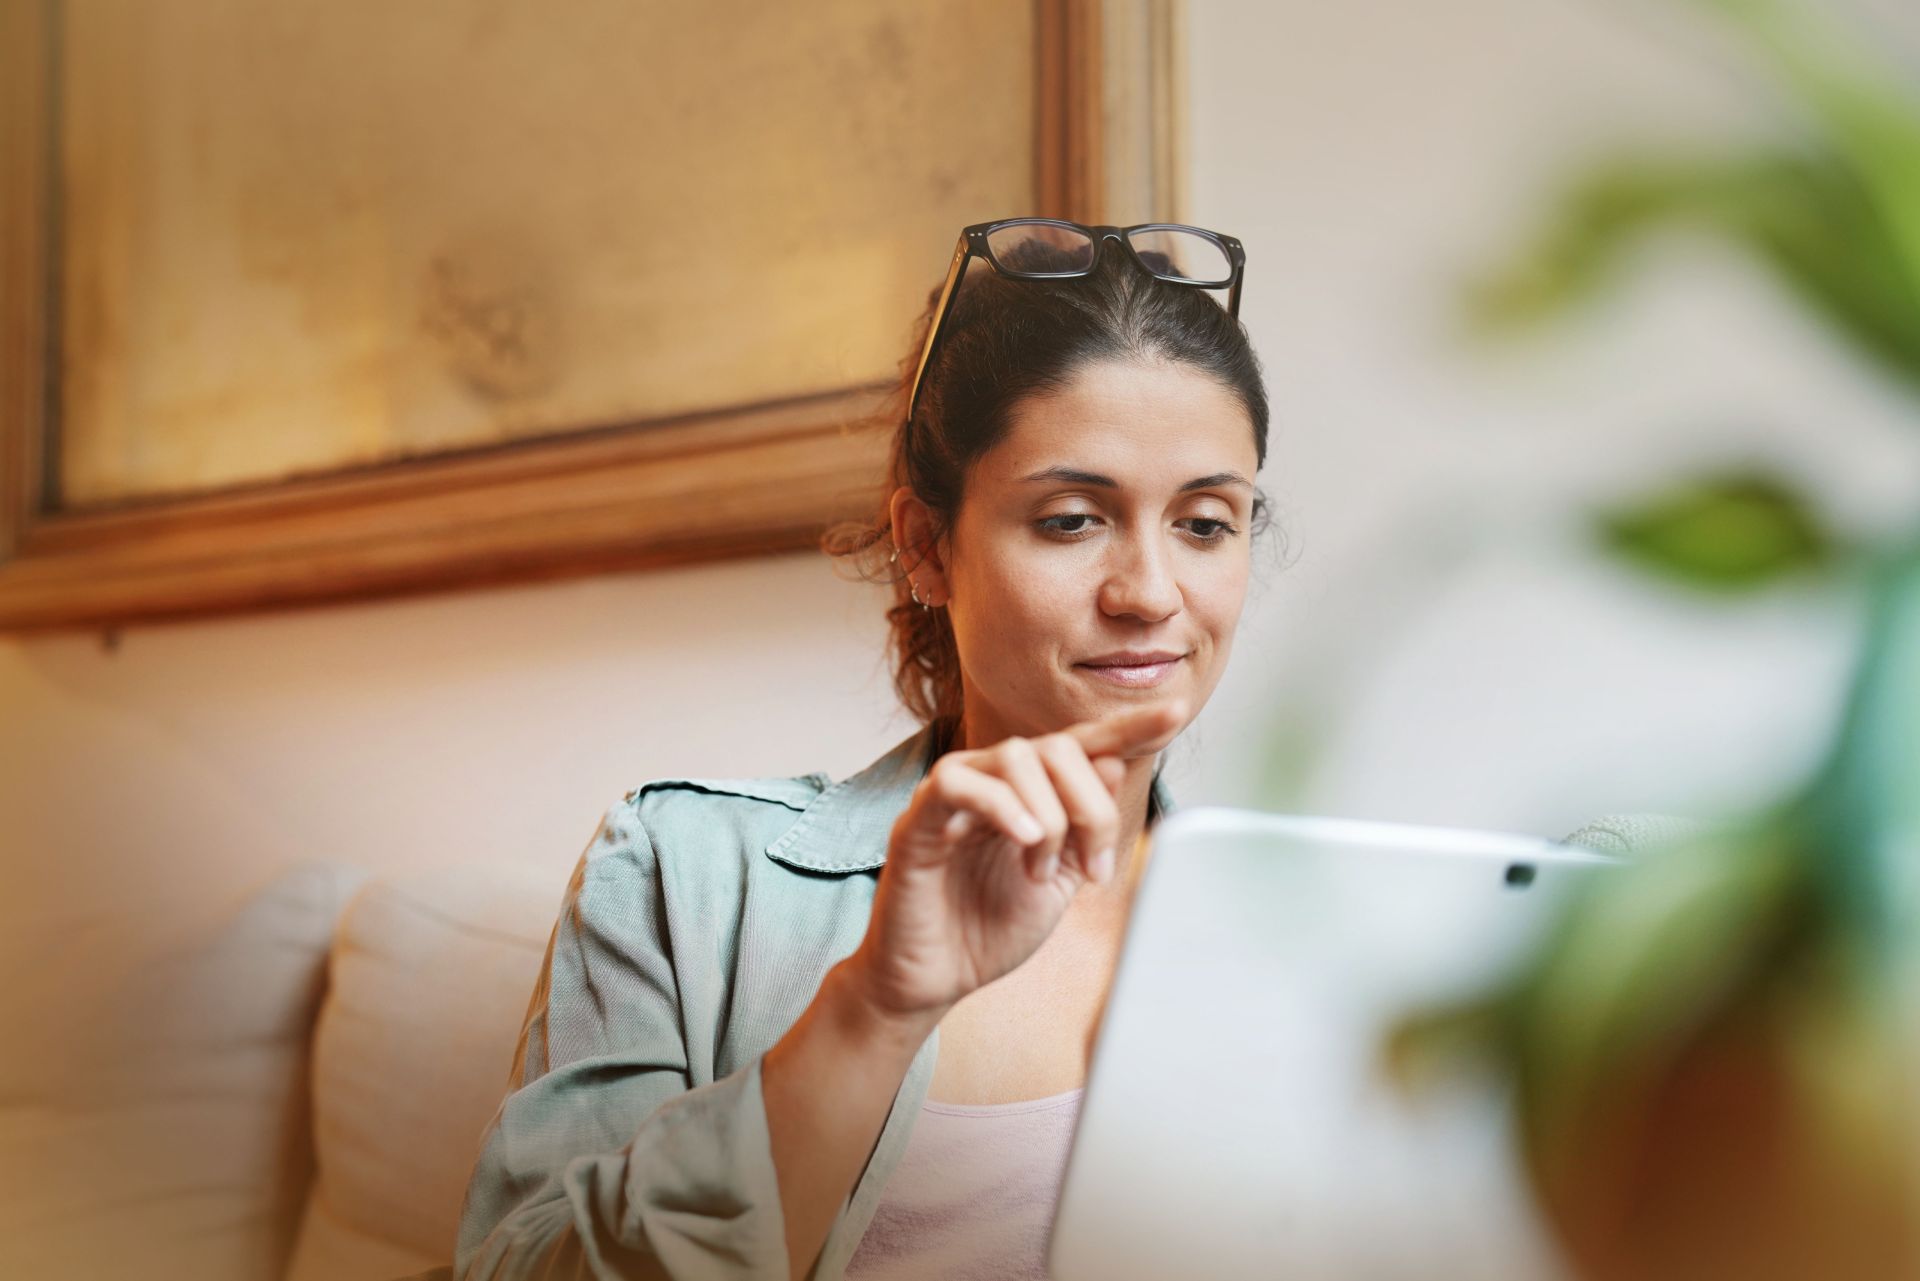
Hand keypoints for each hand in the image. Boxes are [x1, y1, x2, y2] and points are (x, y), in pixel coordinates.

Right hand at [844, 700, 1185, 1024]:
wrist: (935, 977)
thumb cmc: (990, 927)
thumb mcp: (1061, 879)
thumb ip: (1088, 826)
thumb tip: (1114, 763)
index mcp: (1033, 793)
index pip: (1085, 744)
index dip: (1130, 727)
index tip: (1176, 712)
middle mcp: (995, 780)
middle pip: (1059, 748)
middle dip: (1091, 805)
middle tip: (1092, 865)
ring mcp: (955, 793)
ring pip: (1015, 758)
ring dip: (1048, 817)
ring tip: (1040, 869)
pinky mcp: (920, 817)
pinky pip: (958, 783)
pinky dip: (1000, 806)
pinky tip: (1022, 840)